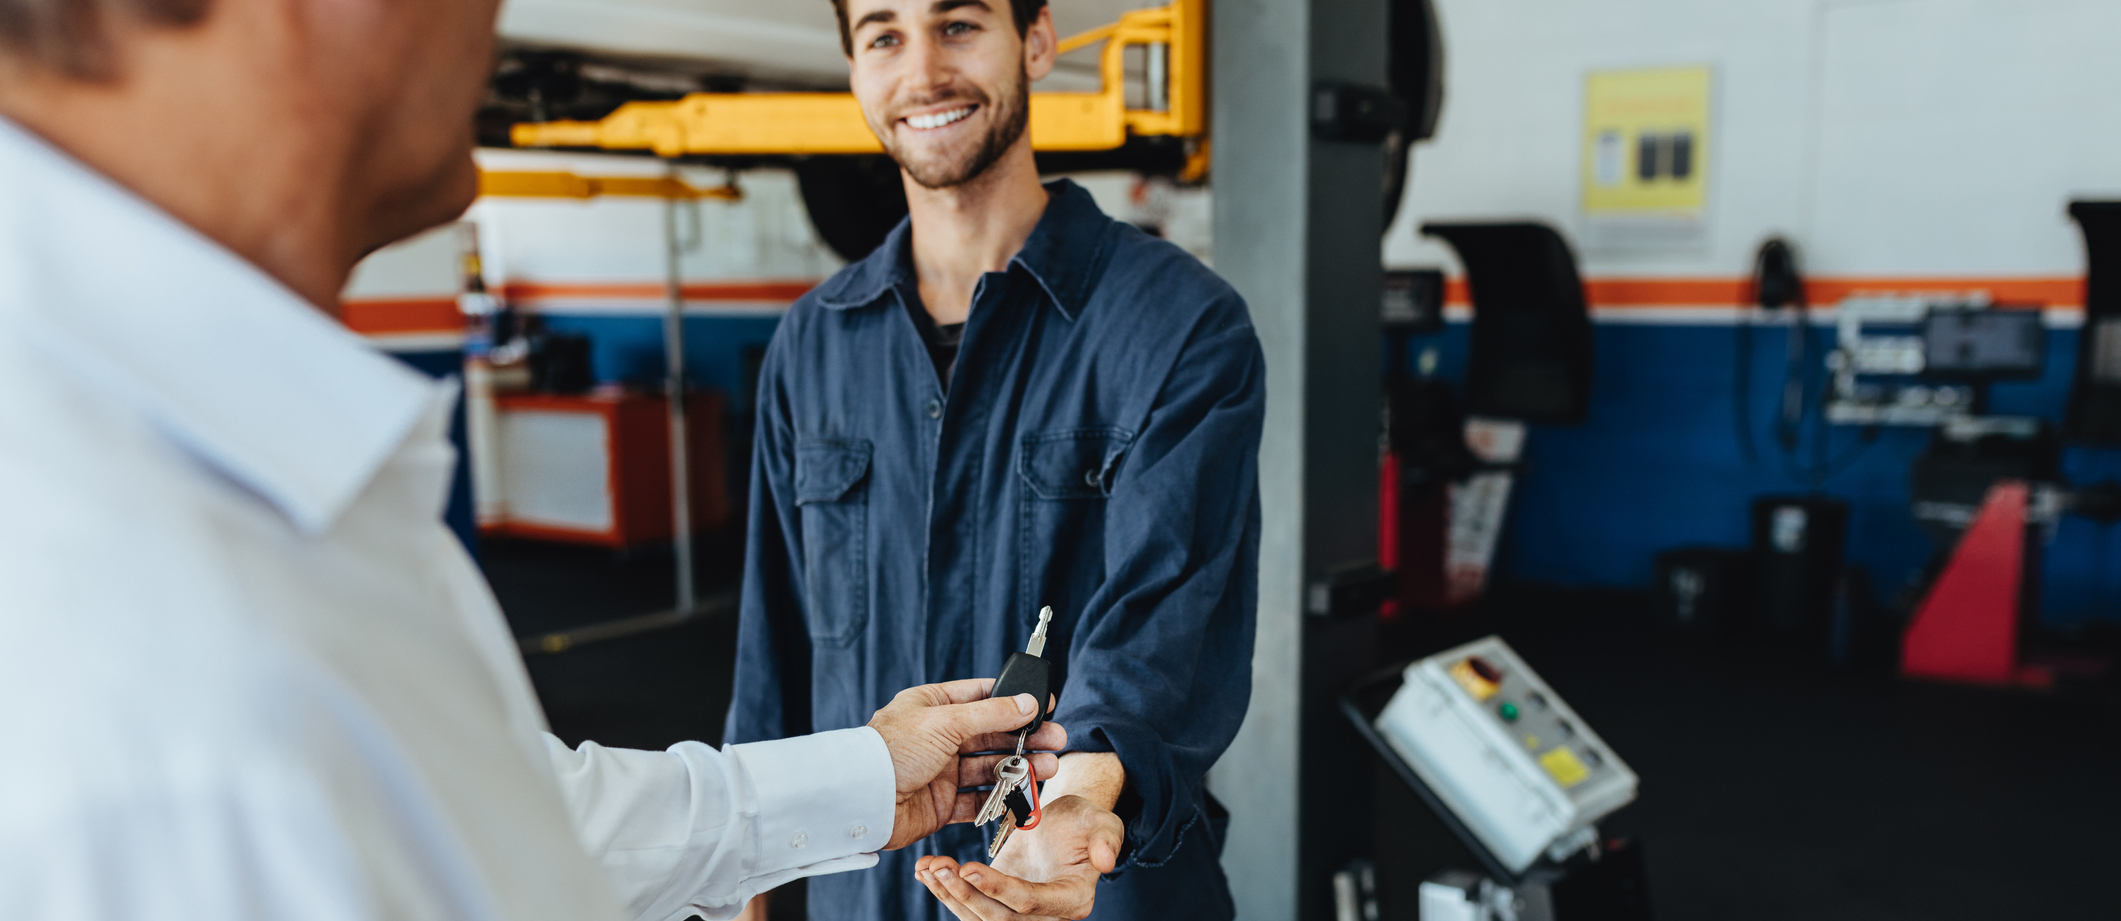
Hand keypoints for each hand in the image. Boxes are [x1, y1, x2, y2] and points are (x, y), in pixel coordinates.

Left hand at [867, 678, 1064, 849]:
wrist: (862, 800)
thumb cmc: (892, 751)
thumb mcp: (946, 721)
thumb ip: (991, 714)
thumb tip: (1028, 702)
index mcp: (933, 707)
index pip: (981, 697)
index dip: (1014, 700)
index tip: (1045, 704)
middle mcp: (938, 737)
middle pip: (992, 734)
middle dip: (1025, 737)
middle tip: (1056, 740)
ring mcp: (941, 771)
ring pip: (990, 767)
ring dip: (1020, 767)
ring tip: (1049, 768)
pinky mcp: (942, 804)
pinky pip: (979, 800)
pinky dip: (1002, 798)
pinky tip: (1024, 795)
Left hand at [912, 794, 1125, 919]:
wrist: (1067, 821)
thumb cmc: (1085, 821)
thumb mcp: (1102, 822)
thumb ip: (1106, 839)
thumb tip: (1106, 862)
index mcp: (1071, 899)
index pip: (1029, 902)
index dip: (998, 889)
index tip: (970, 868)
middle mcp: (1043, 915)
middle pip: (997, 917)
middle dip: (965, 895)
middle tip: (939, 867)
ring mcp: (1016, 911)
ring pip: (977, 916)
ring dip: (948, 894)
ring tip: (927, 867)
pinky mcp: (996, 901)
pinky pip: (968, 903)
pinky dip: (943, 888)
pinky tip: (924, 869)